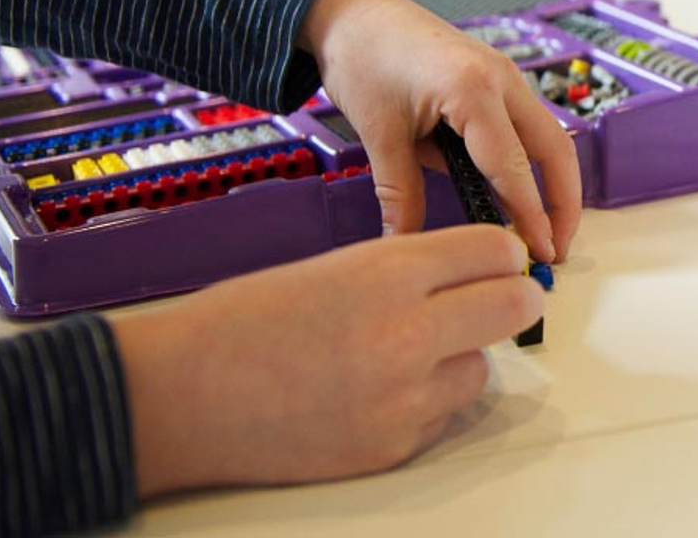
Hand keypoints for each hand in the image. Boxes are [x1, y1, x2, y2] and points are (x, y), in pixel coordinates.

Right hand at [114, 225, 546, 494]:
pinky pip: (442, 417)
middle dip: (509, 300)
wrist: (184, 396)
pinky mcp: (394, 446)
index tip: (500, 261)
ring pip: (480, 369)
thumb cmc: (241, 324)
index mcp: (387, 273)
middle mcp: (407, 334)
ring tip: (399, 355)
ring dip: (457, 359)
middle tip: (497, 301)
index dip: (501, 255)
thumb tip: (466, 277)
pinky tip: (372, 393)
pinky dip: (422, 404)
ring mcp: (405, 398)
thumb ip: (402, 272)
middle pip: (512, 307)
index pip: (494, 252)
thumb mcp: (330, 270)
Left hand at [298, 0, 579, 260]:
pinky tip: (515, 189)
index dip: (530, 216)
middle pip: (555, 149)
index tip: (538, 255)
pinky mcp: (495, 76)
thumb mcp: (379, 134)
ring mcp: (503, 74)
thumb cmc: (362, 58)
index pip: (513, 168)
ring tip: (542, 228)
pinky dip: (530, 160)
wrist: (350, 9)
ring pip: (547, 135)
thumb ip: (400, 194)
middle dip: (563, 203)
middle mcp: (501, 78)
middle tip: (555, 251)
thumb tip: (405, 243)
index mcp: (473, 90)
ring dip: (552, 182)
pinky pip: (525, 123)